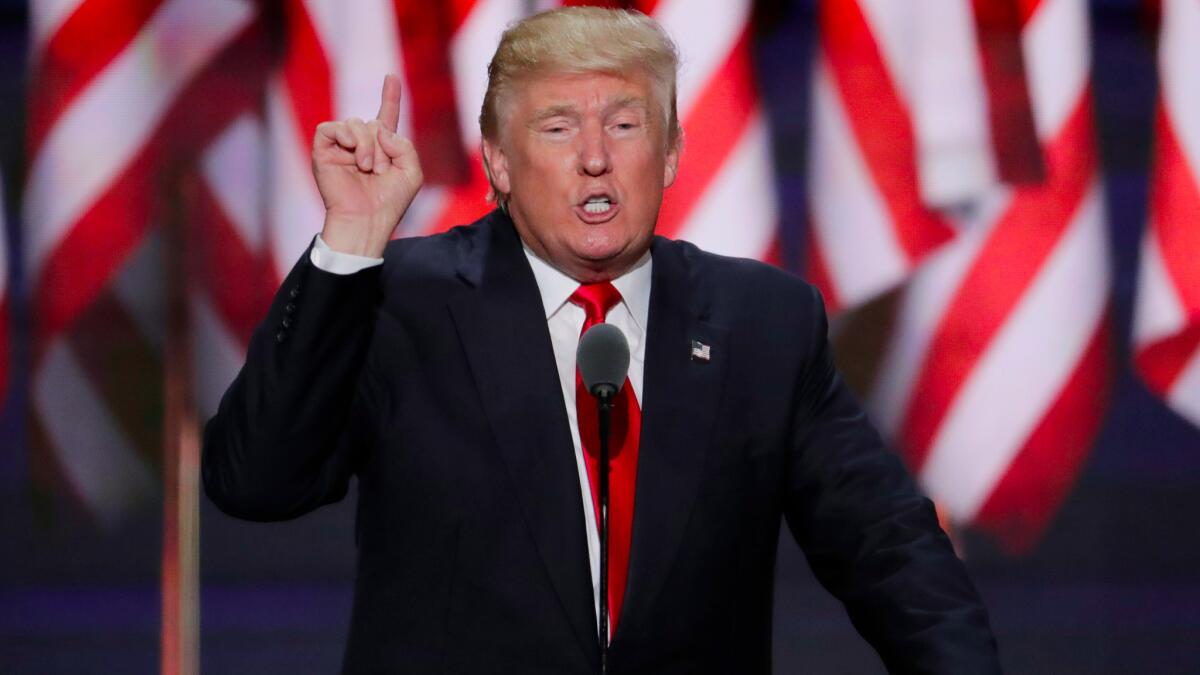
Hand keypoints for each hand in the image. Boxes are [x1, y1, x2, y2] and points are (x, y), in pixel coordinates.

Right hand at [312, 74, 422, 257]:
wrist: (368, 220)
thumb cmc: (390, 202)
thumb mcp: (412, 172)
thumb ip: (405, 145)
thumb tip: (379, 129)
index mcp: (382, 149)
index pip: (386, 117)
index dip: (390, 97)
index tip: (392, 77)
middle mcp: (360, 145)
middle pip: (374, 123)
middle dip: (383, 145)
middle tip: (381, 171)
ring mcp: (341, 147)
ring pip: (356, 123)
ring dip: (368, 145)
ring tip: (369, 168)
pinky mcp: (323, 150)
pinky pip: (332, 127)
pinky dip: (348, 138)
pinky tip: (356, 159)